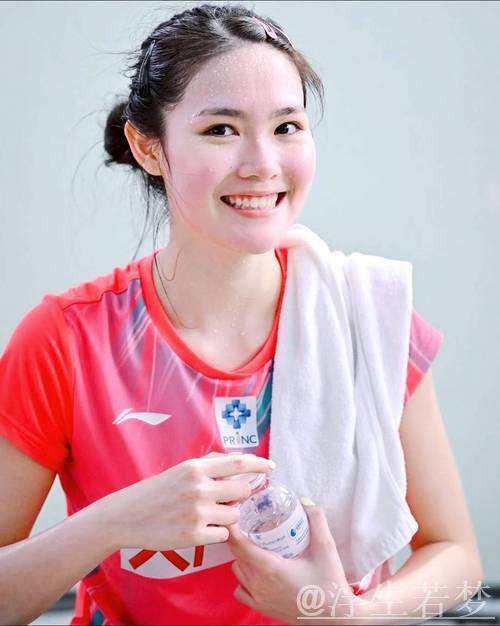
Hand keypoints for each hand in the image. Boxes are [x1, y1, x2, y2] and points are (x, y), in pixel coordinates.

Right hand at [98, 452, 273, 551]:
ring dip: (229, 517)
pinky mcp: (193, 536)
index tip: (271, 467)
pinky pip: (223, 535)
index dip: (259, 463)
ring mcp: (197, 513)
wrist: (126, 516)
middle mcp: (199, 487)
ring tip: (208, 516)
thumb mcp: (181, 469)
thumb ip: (209, 465)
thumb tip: (238, 461)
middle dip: (241, 497)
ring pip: (235, 516)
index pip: (238, 462)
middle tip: (228, 500)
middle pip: (243, 491)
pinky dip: (217, 534)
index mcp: (196, 468)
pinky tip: (201, 529)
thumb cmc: (156, 491)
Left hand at [227, 500, 366, 624]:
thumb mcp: (326, 547)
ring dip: (242, 557)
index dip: (232, 527)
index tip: (234, 513)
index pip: (239, 544)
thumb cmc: (330, 584)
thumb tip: (305, 502)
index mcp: (270, 568)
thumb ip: (316, 520)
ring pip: (237, 571)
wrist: (336, 618)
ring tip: (256, 546)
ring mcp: (258, 599)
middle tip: (249, 524)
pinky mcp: (262, 609)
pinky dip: (244, 578)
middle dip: (239, 537)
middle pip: (237, 555)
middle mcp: (259, 585)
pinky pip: (241, 590)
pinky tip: (257, 571)